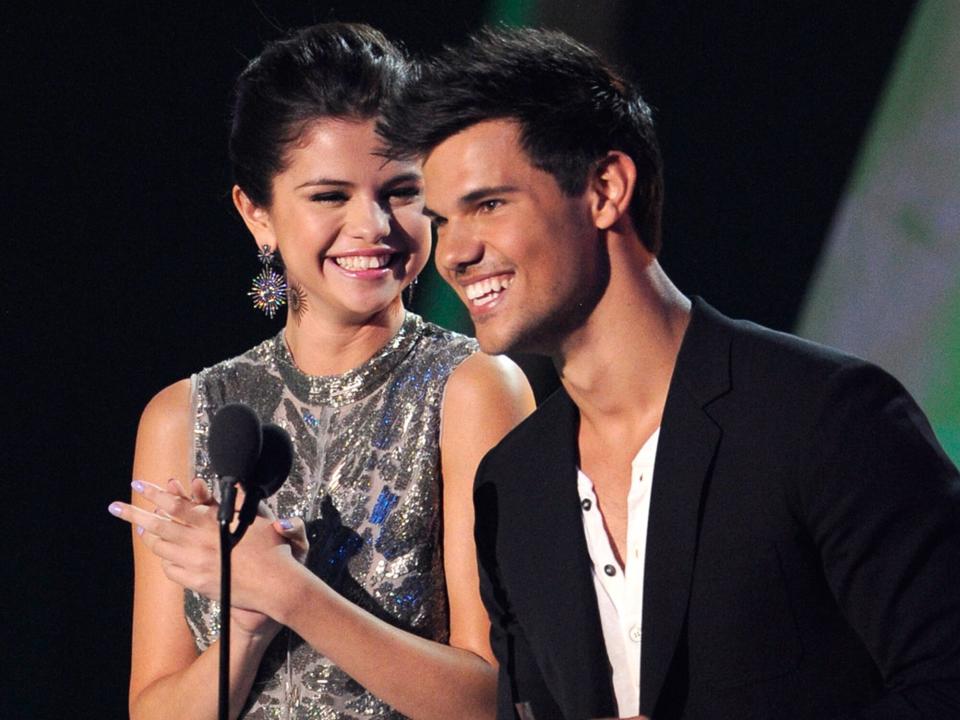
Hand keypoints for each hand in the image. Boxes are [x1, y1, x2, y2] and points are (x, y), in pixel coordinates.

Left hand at [109, 478, 307, 633]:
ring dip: (150, 537)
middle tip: (117, 507)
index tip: (138, 485)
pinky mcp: (197, 582)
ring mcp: (195, 564)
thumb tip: (236, 484)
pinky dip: (166, 560)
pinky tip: (165, 556)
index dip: (154, 494)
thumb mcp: (260, 518)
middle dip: (133, 514)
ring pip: (161, 548)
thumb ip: (243, 500)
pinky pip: (171, 570)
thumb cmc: (275, 549)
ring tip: (142, 528)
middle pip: (157, 525)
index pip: (175, 504)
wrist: (277, 585)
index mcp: (212, 522)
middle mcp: (199, 542)